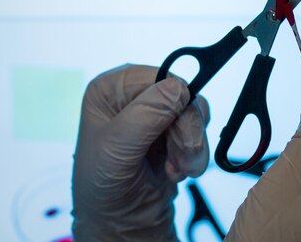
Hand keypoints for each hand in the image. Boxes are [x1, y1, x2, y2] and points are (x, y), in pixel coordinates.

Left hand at [71, 64, 209, 241]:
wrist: (120, 225)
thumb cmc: (102, 190)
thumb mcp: (115, 151)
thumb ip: (145, 116)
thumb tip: (177, 87)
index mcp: (110, 89)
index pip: (158, 76)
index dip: (175, 104)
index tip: (176, 134)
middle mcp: (132, 96)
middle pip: (181, 94)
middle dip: (186, 131)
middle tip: (180, 159)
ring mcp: (154, 113)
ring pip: (195, 112)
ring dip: (192, 145)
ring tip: (176, 169)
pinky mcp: (171, 131)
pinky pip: (199, 129)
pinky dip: (194, 153)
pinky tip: (176, 170)